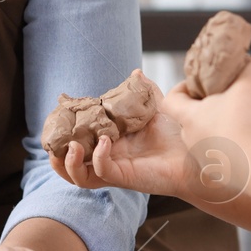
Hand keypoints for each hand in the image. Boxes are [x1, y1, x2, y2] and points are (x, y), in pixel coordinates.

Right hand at [48, 71, 195, 197]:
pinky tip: (105, 142)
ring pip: (78, 176)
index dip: (62, 127)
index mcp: (108, 143)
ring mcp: (114, 170)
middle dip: (55, 152)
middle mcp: (107, 159)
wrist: (197, 153)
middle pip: (68, 164)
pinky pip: (100, 172)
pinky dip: (98, 157)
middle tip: (53, 136)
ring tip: (72, 145)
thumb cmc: (177, 136)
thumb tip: (136, 73)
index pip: (76, 139)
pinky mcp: (124, 177)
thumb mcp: (155, 109)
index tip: (58, 106)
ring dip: (68, 162)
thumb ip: (143, 93)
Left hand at [159, 51, 250, 148]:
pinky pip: (227, 155)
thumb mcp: (250, 88)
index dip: (179, 89)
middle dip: (208, 108)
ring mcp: (205, 157)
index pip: (170, 101)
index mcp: (190, 117)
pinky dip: (239, 146)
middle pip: (191, 119)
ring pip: (210, 138)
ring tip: (245, 119)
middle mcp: (192, 139)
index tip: (194, 84)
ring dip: (224, 128)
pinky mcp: (221, 172)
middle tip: (226, 99)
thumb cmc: (241, 125)